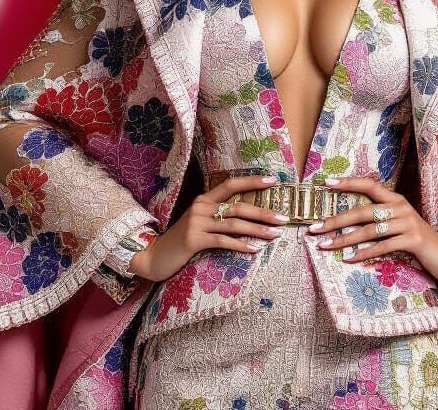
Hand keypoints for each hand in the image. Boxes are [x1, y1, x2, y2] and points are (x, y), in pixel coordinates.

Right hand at [130, 174, 286, 282]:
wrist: (155, 256)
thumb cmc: (182, 240)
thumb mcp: (199, 222)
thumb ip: (218, 215)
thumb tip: (248, 215)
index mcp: (204, 199)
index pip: (231, 184)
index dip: (252, 181)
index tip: (273, 181)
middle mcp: (201, 207)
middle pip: (238, 205)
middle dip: (263, 212)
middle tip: (282, 218)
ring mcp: (196, 222)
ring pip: (234, 224)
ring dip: (257, 230)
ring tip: (274, 235)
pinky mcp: (194, 239)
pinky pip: (223, 241)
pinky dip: (241, 245)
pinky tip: (254, 250)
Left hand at [305, 176, 437, 284]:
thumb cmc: (415, 239)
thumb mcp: (398, 223)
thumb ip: (379, 218)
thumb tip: (346, 221)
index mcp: (395, 199)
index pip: (369, 185)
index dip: (348, 183)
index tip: (326, 183)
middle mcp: (400, 207)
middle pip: (362, 211)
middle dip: (335, 220)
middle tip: (314, 228)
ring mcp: (407, 223)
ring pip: (369, 230)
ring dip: (344, 240)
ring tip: (325, 246)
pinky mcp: (412, 240)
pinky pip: (382, 246)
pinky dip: (364, 253)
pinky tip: (349, 259)